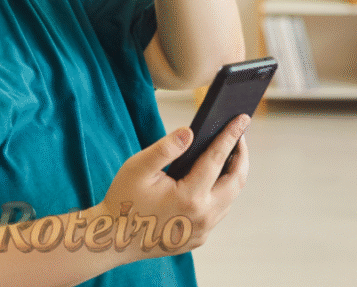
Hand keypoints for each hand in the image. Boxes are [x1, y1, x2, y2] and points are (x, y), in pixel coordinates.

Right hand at [95, 114, 250, 260]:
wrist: (114, 238)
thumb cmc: (124, 200)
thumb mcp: (138, 168)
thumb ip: (165, 148)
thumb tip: (189, 133)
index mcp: (189, 197)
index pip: (218, 159)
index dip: (231, 136)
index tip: (242, 119)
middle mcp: (202, 216)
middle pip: (235, 182)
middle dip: (241, 156)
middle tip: (239, 136)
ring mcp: (202, 230)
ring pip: (229, 198)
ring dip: (232, 175)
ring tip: (229, 155)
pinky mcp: (198, 238)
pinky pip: (218, 211)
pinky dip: (221, 192)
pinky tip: (213, 180)